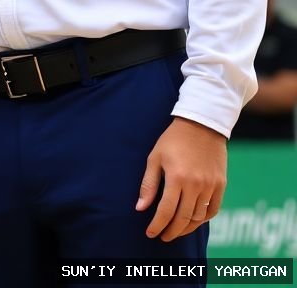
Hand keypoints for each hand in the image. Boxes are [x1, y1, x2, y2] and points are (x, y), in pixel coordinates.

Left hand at [136, 117, 226, 240]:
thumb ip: (148, 184)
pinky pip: (213, 209)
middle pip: (183, 218)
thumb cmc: (172, 140)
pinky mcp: (221, 184)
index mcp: (177, 178)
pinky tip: (194, 221)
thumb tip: (140, 208)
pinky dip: (203, 219)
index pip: (166, 211)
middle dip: (171, 231)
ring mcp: (210, 185)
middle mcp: (196, 185)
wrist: (201, 124)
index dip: (157, 225)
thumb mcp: (154, 158)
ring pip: (199, 217)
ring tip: (176, 230)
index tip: (151, 233)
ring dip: (187, 227)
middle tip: (163, 237)